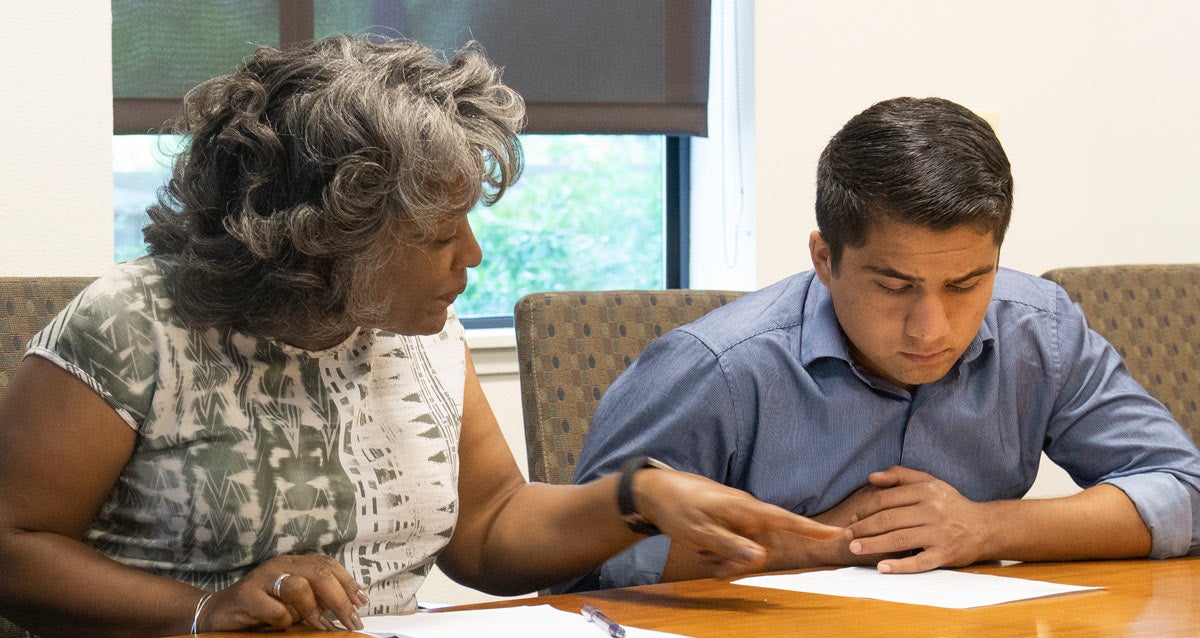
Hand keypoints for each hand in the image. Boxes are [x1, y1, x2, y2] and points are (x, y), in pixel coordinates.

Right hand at [199, 554, 368, 631]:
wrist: (216, 613)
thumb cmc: (261, 609)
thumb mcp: (294, 600)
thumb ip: (317, 597)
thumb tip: (352, 603)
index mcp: (294, 563)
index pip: (328, 564)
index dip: (348, 583)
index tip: (362, 603)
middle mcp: (280, 564)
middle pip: (320, 574)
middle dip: (340, 600)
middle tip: (351, 621)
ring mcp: (263, 578)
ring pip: (300, 587)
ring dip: (313, 611)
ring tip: (319, 626)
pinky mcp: (247, 596)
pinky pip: (277, 610)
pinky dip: (284, 621)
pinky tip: (280, 626)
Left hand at [636, 469, 842, 577]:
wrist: (656, 491)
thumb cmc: (678, 507)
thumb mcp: (700, 532)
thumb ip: (730, 545)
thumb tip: (761, 558)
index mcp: (745, 509)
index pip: (785, 519)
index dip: (811, 529)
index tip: (837, 533)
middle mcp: (746, 511)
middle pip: (765, 545)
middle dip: (747, 563)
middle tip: (719, 571)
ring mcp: (738, 516)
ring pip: (749, 548)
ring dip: (732, 560)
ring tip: (706, 558)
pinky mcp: (728, 520)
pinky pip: (736, 543)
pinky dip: (724, 553)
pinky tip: (705, 553)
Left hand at [843, 466, 988, 573]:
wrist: (984, 527)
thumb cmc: (949, 504)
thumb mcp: (929, 482)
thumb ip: (900, 476)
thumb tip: (872, 477)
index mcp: (926, 491)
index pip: (887, 499)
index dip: (866, 508)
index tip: (853, 516)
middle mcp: (932, 511)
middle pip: (890, 519)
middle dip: (864, 528)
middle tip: (847, 535)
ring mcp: (939, 534)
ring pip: (899, 539)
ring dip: (873, 545)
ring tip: (855, 548)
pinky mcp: (945, 554)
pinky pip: (919, 562)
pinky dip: (900, 566)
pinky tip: (882, 567)